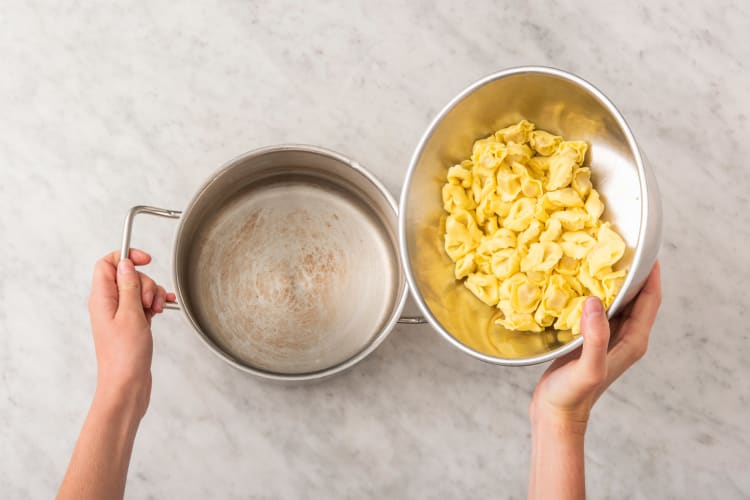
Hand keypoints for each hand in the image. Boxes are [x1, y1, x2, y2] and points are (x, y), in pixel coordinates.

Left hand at [88, 249, 174, 418]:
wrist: (127, 385)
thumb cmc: (125, 356)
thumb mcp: (130, 315)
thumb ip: (128, 286)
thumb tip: (126, 264)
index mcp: (102, 299)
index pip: (108, 264)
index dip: (127, 257)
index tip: (146, 261)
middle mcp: (109, 304)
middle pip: (128, 275)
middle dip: (146, 282)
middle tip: (149, 302)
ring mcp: (120, 314)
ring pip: (139, 290)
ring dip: (153, 295)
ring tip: (155, 311)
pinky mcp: (131, 324)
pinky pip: (144, 304)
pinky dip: (155, 304)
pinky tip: (164, 308)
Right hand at [530, 261, 661, 430]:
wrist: (556, 414)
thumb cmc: (573, 395)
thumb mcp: (588, 367)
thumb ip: (595, 336)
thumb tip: (595, 301)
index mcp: (633, 341)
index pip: (651, 300)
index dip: (652, 273)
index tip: (643, 248)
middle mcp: (625, 337)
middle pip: (637, 297)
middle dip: (631, 271)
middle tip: (614, 244)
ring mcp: (608, 337)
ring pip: (617, 301)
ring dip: (611, 280)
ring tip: (596, 256)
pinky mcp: (591, 338)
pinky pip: (599, 309)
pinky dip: (593, 292)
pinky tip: (576, 281)